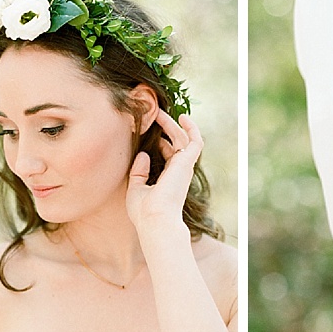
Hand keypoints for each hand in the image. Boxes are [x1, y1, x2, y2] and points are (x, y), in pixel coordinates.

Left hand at [125, 110, 201, 236]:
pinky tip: (183, 117)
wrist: (155, 219)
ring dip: (173, 125)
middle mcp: (178, 172)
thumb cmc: (144, 211)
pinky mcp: (187, 163)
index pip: (168, 155)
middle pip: (176, 144)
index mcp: (168, 178)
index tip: (149, 131)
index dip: (161, 142)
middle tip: (155, 114)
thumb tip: (143, 154)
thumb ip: (139, 172)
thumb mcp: (136, 188)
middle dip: (166, 128)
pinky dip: (192, 128)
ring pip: (183, 139)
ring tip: (160, 112)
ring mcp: (184, 167)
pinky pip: (195, 141)